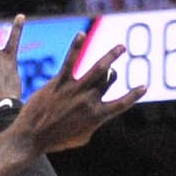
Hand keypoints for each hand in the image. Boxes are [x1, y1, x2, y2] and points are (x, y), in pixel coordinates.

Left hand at [12, 33, 143, 154]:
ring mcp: (75, 90)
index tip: (144, 86)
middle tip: (111, 72)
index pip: (122, 103)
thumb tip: (99, 113)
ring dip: (112, 55)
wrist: (31, 138)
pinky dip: (76, 47)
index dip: (134, 95)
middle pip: (109, 80)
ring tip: (120, 48)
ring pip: (99, 68)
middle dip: (112, 74)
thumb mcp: (81, 137)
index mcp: (96, 116)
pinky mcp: (59, 83)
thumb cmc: (56, 141)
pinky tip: (81, 35)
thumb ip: (93, 123)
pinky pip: (70, 61)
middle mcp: (89, 101)